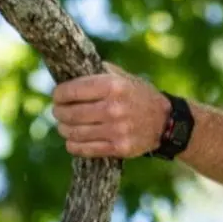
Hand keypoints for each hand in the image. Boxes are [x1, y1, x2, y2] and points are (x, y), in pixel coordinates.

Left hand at [51, 64, 171, 158]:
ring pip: (74, 133)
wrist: (165, 121)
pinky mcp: (119, 148)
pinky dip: (73, 145)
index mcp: (113, 86)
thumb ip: (98, 72)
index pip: (72, 90)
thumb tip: (70, 71)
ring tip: (64, 125)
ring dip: (63, 129)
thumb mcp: (123, 77)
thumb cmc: (138, 95)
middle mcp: (114, 108)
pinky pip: (85, 149)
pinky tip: (72, 140)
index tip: (57, 95)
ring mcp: (117, 130)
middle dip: (58, 112)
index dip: (59, 94)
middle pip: (70, 113)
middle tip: (57, 111)